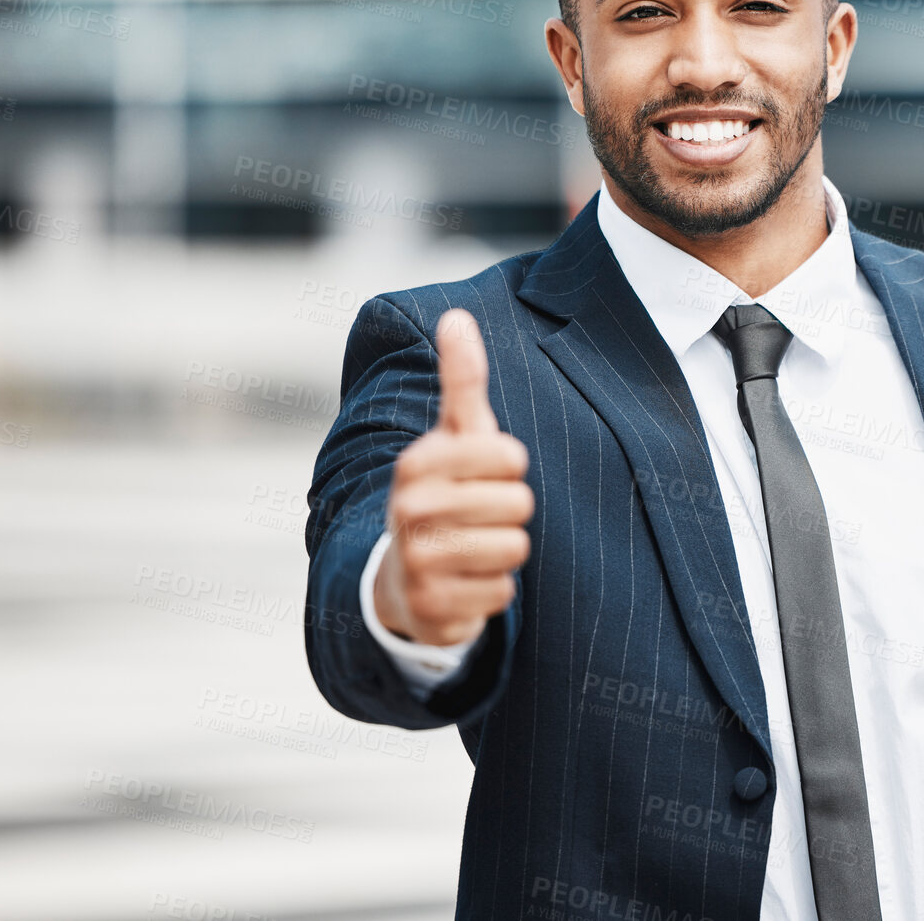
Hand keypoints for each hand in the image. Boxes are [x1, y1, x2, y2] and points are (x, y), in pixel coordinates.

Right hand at [374, 308, 532, 645]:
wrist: (405, 574)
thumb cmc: (447, 490)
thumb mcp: (455, 434)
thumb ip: (462, 379)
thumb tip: (458, 316)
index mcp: (417, 462)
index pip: (510, 456)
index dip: (509, 467)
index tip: (484, 473)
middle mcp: (408, 509)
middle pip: (518, 504)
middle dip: (511, 512)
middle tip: (479, 516)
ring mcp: (416, 560)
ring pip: (514, 549)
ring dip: (505, 551)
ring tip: (472, 546)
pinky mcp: (430, 608)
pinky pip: (503, 593)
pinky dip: (494, 589)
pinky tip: (466, 580)